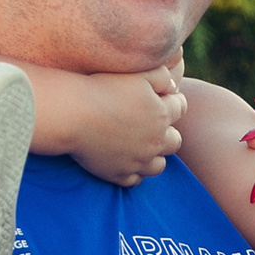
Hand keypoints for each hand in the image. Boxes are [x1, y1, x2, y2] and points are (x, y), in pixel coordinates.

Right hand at [67, 61, 185, 185]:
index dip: (174, 101)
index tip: (165, 98)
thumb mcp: (139, 73)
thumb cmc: (103, 88)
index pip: (181, 108)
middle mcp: (154, 141)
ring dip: (155, 156)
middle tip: (154, 124)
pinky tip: (126, 161)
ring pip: (158, 166)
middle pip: (175, 141)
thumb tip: (173, 87)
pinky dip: (134, 172)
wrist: (73, 114)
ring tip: (143, 146)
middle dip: (168, 132)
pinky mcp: (118, 174)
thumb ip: (162, 77)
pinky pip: (134, 180)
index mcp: (161, 114)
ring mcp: (137, 161)